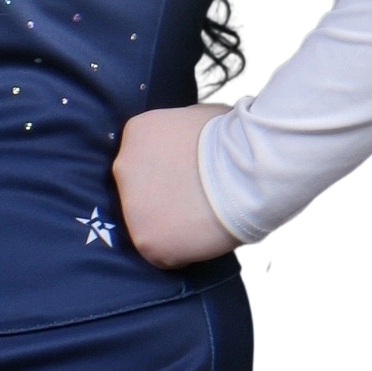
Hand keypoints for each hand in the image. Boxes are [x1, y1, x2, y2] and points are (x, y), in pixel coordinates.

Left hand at [110, 99, 242, 268]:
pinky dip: (182, 252)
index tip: (190, 179)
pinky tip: (204, 238)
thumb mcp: (201, 116)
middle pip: (138, 193)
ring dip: (172, 227)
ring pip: (148, 226)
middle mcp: (123, 167)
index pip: (142, 161)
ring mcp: (130, 206)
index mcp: (136, 134)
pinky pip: (162, 254)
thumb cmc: (235, 138)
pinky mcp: (145, 240)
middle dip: (164, 200)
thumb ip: (184, 131)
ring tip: (203, 221)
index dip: (168, 175)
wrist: (248, 169)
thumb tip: (196, 139)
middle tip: (195, 202)